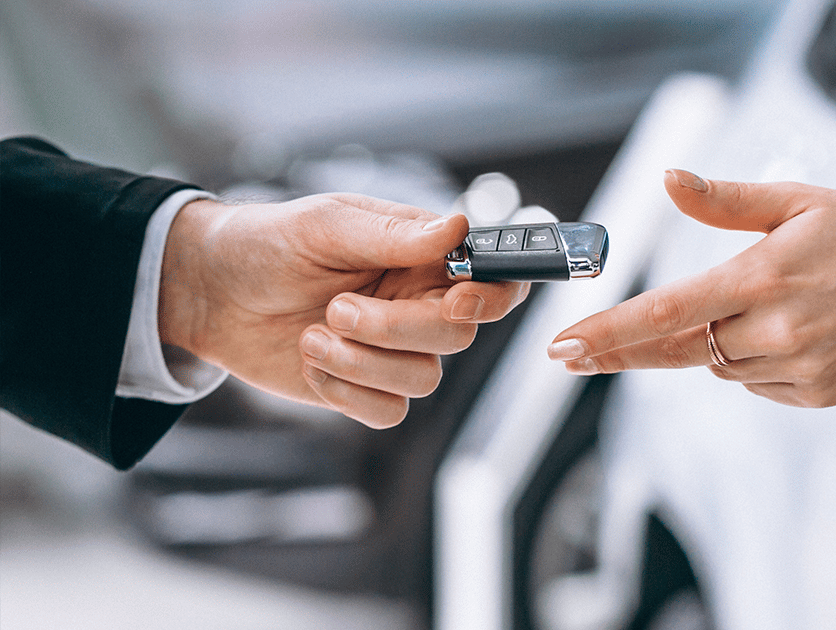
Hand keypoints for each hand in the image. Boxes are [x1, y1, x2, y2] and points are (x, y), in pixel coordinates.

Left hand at [160, 193, 529, 426]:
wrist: (210, 293)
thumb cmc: (270, 243)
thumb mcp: (328, 225)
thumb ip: (395, 235)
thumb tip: (457, 227)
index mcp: (424, 258)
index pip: (493, 280)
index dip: (492, 297)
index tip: (457, 300)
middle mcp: (419, 305)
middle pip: (458, 337)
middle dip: (396, 330)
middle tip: (337, 308)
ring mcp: (394, 351)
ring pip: (423, 380)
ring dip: (362, 363)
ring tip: (313, 334)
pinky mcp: (364, 388)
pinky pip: (388, 413)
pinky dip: (346, 392)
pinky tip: (312, 361)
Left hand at [547, 170, 835, 406]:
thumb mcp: (798, 200)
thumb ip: (725, 199)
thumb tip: (666, 180)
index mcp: (761, 277)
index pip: (666, 312)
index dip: (609, 332)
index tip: (563, 347)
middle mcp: (775, 331)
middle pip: (680, 347)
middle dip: (632, 347)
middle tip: (577, 353)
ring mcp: (798, 369)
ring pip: (720, 365)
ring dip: (714, 343)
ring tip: (762, 308)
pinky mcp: (815, 395)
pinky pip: (755, 383)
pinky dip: (752, 361)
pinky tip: (789, 333)